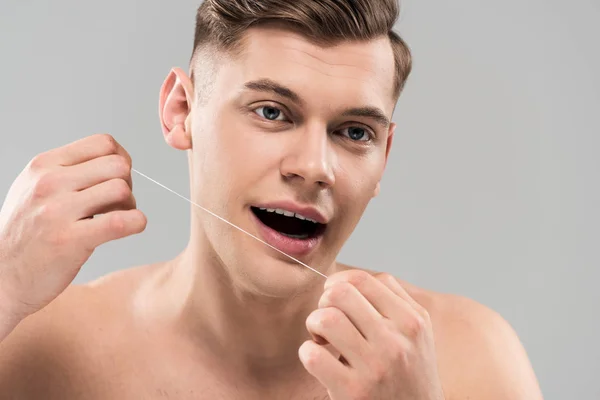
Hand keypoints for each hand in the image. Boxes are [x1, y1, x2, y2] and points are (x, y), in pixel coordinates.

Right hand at [0, 134, 146, 322]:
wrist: (2, 277)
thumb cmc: (27, 234)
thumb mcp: (35, 188)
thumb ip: (69, 171)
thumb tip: (117, 161)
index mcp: (44, 165)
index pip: (103, 143)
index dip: (121, 159)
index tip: (117, 178)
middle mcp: (49, 182)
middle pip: (118, 165)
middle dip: (128, 183)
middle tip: (117, 203)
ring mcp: (57, 211)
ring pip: (121, 189)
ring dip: (130, 205)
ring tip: (117, 217)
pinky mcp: (70, 240)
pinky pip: (120, 222)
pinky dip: (136, 223)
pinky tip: (130, 227)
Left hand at [299, 270, 444, 399]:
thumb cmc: (410, 375)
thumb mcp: (417, 334)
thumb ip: (393, 302)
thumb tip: (349, 280)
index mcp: (411, 321)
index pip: (363, 280)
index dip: (339, 282)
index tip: (334, 296)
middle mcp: (396, 341)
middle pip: (341, 294)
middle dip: (324, 302)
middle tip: (327, 320)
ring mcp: (375, 366)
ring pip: (326, 319)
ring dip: (314, 325)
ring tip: (322, 339)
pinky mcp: (354, 392)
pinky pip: (313, 356)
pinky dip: (308, 353)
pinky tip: (318, 360)